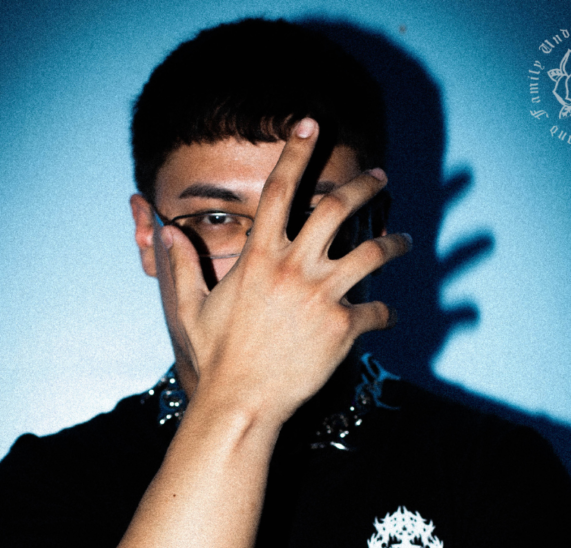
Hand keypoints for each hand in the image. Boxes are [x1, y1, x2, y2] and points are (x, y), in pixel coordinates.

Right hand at [163, 118, 409, 424]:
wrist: (241, 402)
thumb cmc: (215, 358)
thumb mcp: (189, 309)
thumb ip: (182, 268)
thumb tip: (165, 234)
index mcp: (258, 257)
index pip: (278, 190)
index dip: (296, 152)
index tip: (311, 123)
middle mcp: (293, 268)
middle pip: (337, 208)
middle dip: (364, 186)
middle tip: (380, 177)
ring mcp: (321, 296)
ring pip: (372, 251)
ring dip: (394, 243)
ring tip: (405, 241)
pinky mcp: (343, 328)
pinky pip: (378, 310)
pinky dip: (388, 312)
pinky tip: (390, 314)